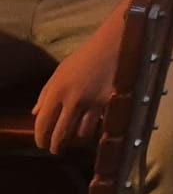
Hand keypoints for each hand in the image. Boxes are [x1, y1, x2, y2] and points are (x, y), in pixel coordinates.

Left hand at [34, 11, 124, 152]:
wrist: (115, 44)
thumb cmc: (86, 56)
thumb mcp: (60, 71)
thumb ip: (46, 93)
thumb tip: (36, 113)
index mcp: (57, 90)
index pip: (43, 124)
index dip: (41, 138)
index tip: (42, 144)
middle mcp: (73, 99)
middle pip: (61, 134)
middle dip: (57, 146)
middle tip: (58, 150)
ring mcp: (93, 102)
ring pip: (82, 134)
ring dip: (78, 141)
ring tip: (77, 140)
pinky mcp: (110, 102)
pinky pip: (101, 126)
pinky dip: (96, 131)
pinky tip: (95, 130)